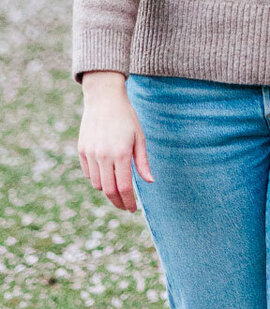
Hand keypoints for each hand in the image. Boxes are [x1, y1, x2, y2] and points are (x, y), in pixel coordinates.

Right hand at [78, 71, 151, 212]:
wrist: (104, 99)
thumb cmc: (126, 117)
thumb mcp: (139, 137)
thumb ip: (142, 162)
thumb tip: (149, 182)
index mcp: (121, 153)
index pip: (123, 187)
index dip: (128, 202)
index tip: (132, 209)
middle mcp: (103, 156)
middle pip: (109, 190)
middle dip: (118, 202)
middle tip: (125, 207)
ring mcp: (90, 154)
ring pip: (97, 185)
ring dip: (107, 191)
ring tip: (117, 190)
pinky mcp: (82, 151)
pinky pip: (89, 174)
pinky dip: (97, 179)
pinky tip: (106, 176)